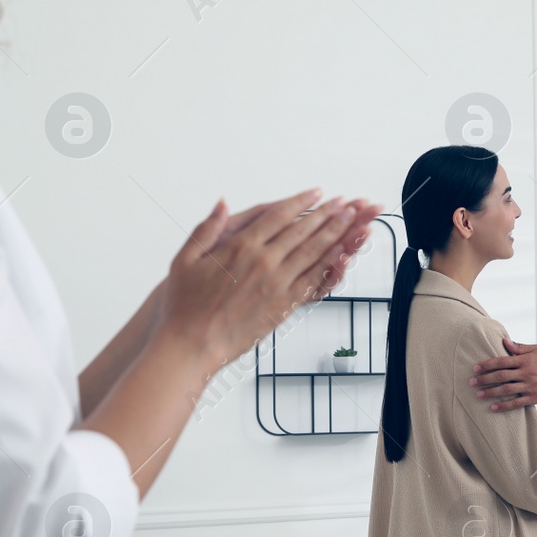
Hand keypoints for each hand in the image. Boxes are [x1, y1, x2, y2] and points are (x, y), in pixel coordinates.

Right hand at [159, 190, 380, 368]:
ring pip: (313, 252)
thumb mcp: (185, 259)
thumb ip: (207, 228)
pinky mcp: (284, 305)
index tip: (318, 192)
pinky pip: (313, 280)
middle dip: (327, 213)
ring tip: (352, 219)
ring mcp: (277, 284)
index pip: (279, 216)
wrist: (192, 344)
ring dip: (335, 233)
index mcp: (240, 247)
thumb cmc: (184, 305)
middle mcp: (263, 262)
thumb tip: (223, 203)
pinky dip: (330, 265)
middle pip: (303, 231)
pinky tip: (343, 254)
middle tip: (345, 202)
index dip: (301, 201)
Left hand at [471, 338, 536, 410]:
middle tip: (471, 382)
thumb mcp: (536, 349)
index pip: (501, 362)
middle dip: (484, 379)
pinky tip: (493, 407)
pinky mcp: (534, 397)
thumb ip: (519, 347)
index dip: (487, 365)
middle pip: (500, 376)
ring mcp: (530, 386)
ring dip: (490, 393)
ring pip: (506, 390)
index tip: (475, 368)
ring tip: (478, 395)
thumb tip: (504, 341)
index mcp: (525, 360)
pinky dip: (504, 406)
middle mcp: (526, 373)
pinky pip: (516, 403)